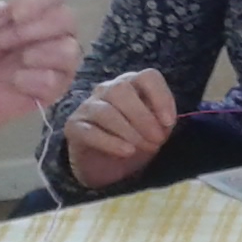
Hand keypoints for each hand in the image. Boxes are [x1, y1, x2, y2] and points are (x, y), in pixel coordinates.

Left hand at [0, 0, 82, 157]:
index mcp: (35, 14)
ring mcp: (57, 63)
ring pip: (70, 51)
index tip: (15, 15)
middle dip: (37, 28)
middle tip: (3, 40)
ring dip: (42, 53)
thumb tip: (8, 8)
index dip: (39, 1)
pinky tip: (17, 82)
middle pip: (68, 19)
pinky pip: (57, 80)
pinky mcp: (54, 90)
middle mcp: (52, 35)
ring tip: (19, 61)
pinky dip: (35, 80)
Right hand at [62, 67, 179, 189]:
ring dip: (128, 132)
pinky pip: (90, 131)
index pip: (148, 77)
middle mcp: (108, 89)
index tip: (168, 123)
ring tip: (142, 149)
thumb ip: (162, 122)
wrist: (106, 165)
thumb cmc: (135, 141)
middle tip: (156, 141)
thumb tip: (164, 122)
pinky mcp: (73, 127)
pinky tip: (126, 152)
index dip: (160, 97)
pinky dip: (111, 142)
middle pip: (122, 90)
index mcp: (132, 84)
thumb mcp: (155, 131)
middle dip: (143, 118)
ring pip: (106, 111)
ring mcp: (88, 106)